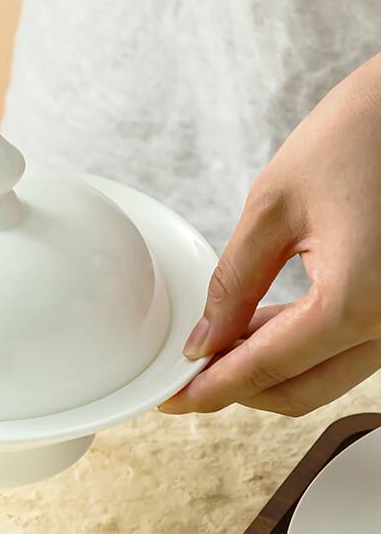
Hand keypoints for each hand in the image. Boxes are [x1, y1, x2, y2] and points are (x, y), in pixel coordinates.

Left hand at [161, 53, 380, 415]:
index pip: (268, 367)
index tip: (174, 397)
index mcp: (359, 301)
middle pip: (300, 390)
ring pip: (324, 377)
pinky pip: (345, 349)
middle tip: (187, 376)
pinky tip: (257, 328)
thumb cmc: (358, 136)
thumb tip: (204, 339)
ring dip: (266, 371)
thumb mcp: (275, 207)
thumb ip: (234, 283)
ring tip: (213, 347)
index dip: (212, 388)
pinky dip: (299, 350)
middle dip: (237, 389)